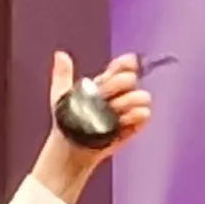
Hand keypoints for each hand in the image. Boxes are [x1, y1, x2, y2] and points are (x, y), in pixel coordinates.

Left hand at [33, 50, 152, 203]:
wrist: (70, 149)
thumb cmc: (67, 123)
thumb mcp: (61, 96)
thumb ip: (63, 75)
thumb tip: (60, 55)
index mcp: (106, 82)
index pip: (123, 66)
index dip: (124, 64)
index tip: (116, 69)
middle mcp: (120, 94)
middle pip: (131, 79)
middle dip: (117, 85)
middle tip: (102, 96)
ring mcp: (128, 110)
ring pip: (142, 96)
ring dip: (127, 102)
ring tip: (111, 111)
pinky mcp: (133, 126)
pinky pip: (144, 115)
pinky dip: (134, 116)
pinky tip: (120, 121)